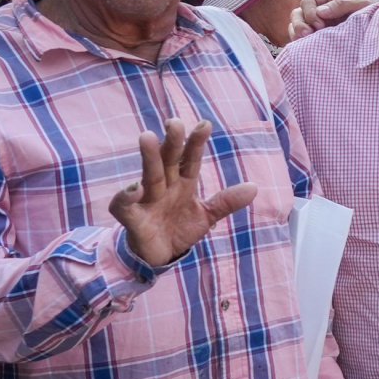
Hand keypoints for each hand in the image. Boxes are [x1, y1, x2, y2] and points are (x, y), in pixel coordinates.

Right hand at [110, 119, 257, 268]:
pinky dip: (127, 196)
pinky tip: (136, 188)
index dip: (196, 143)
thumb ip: (226, 202)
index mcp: (183, 183)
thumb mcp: (206, 216)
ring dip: (148, 157)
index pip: (190, 159)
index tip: (205, 125)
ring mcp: (146, 200)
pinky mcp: (131, 217)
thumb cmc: (180, 229)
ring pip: (148, 175)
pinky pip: (124, 204)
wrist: (161, 256)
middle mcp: (164, 186)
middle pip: (168, 160)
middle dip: (171, 142)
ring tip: (147, 137)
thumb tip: (254, 187)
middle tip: (174, 122)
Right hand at [290, 0, 377, 41]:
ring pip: (295, 25)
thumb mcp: (364, 6)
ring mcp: (317, 25)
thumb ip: (343, 5)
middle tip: (307, 35)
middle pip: (298, 12)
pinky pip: (299, 40)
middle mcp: (320, 9)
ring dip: (296, 32)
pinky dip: (298, 43)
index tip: (320, 25)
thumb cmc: (376, 15)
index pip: (310, 1)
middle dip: (299, 23)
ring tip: (305, 41)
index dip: (310, 12)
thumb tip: (320, 12)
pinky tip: (304, 48)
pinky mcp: (317, 39)